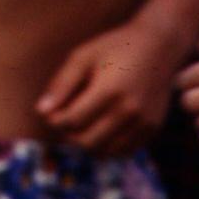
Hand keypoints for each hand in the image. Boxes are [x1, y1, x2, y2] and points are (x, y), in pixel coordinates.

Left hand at [37, 20, 183, 155]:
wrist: (157, 47)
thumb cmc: (113, 47)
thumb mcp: (82, 56)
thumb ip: (61, 85)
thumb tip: (41, 111)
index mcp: (109, 90)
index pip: (74, 121)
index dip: (55, 120)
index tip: (48, 113)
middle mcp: (129, 112)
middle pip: (88, 142)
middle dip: (69, 135)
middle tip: (62, 121)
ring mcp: (143, 123)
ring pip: (106, 151)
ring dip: (87, 144)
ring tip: (79, 125)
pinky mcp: (152, 130)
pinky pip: (124, 151)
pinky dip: (107, 146)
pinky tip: (99, 129)